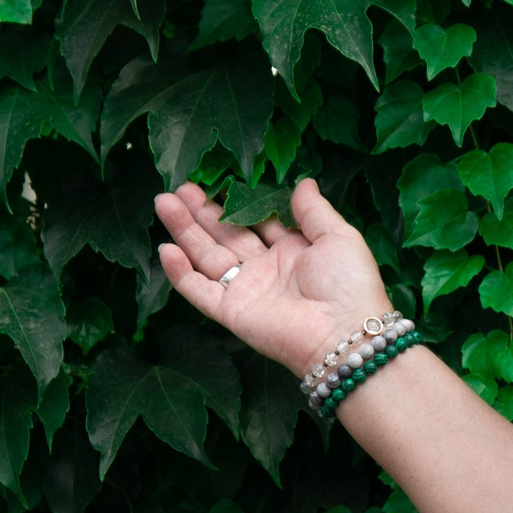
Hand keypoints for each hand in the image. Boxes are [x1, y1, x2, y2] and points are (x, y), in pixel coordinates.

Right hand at [154, 177, 389, 380]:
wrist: (344, 332)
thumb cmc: (349, 283)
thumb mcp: (338, 236)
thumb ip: (314, 211)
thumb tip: (303, 181)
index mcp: (292, 250)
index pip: (256, 222)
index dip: (236, 203)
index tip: (214, 181)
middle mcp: (265, 269)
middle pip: (225, 236)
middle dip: (201, 212)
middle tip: (177, 188)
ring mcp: (246, 291)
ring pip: (206, 257)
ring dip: (184, 231)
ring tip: (163, 203)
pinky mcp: (232, 313)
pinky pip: (200, 291)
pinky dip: (181, 273)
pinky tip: (165, 249)